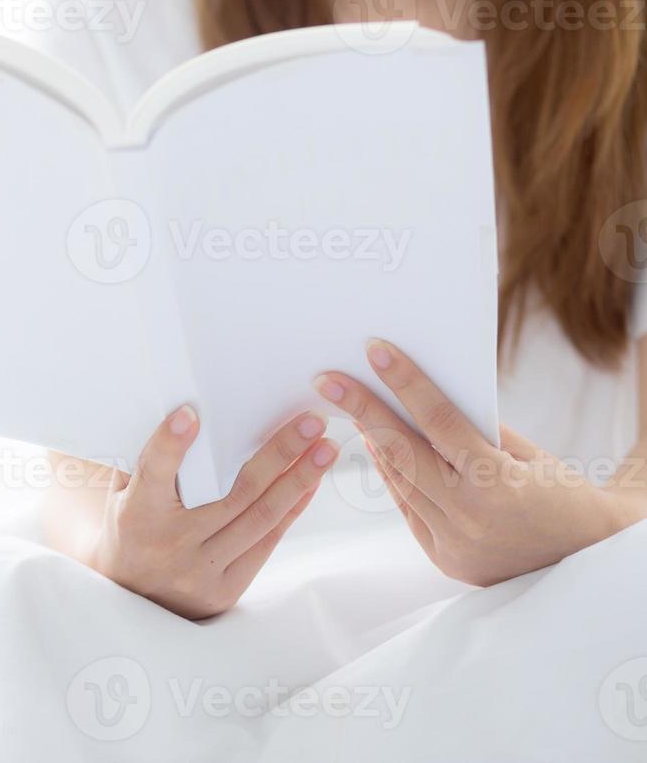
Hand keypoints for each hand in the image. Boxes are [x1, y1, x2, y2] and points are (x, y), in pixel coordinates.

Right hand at [86, 405, 338, 619]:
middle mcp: (171, 544)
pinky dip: (291, 508)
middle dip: (279, 453)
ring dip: (300, 479)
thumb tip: (187, 415)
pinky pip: (267, 542)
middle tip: (310, 422)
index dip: (170, 443)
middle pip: (236, 493)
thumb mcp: (125, 495)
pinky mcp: (226, 588)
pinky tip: (309, 483)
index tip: (190, 413)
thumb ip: (151, 464)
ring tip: (325, 449)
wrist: (130, 598)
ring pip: (261, 517)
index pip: (154, 472)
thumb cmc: (130, 529)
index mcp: (137, 515)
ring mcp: (202, 570)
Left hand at [314, 339, 646, 586]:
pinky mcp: (444, 559)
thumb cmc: (564, 497)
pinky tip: (377, 448)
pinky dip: (393, 476)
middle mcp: (469, 517)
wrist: (588, 563)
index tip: (375, 351)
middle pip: (402, 451)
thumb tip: (422, 402)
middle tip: (326, 379)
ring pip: (400, 481)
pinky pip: (409, 509)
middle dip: (361, 410)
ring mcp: (453, 543)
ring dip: (371, 442)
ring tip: (348, 407)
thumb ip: (478, 432)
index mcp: (497, 484)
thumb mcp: (531, 457)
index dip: (405, 383)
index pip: (438, 422)